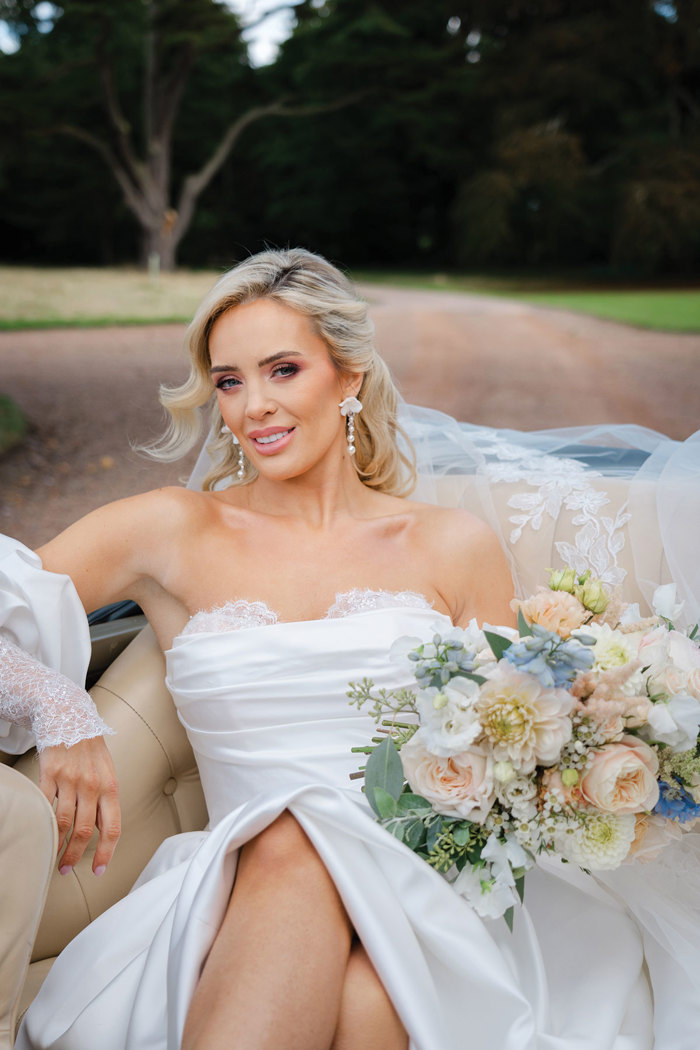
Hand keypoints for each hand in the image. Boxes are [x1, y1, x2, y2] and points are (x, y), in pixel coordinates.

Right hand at [38, 737, 120, 875]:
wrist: (70, 716)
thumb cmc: (90, 748)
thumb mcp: (106, 771)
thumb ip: (105, 798)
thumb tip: (104, 829)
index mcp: (110, 786)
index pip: (112, 826)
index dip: (106, 852)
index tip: (99, 869)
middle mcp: (92, 785)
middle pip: (85, 830)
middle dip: (76, 855)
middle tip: (67, 869)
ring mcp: (70, 779)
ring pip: (64, 822)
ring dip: (58, 845)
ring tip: (54, 858)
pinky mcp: (50, 774)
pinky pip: (45, 805)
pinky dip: (43, 825)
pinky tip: (42, 836)